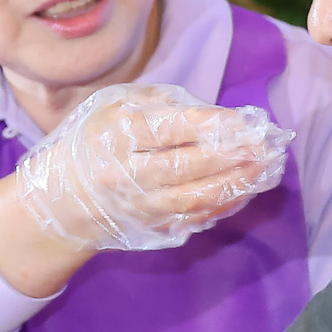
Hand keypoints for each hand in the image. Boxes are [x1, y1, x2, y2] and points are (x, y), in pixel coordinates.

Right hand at [17, 83, 294, 250]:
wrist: (63, 198)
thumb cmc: (98, 138)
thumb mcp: (118, 105)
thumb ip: (164, 103)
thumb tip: (217, 115)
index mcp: (118, 135)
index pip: (171, 129)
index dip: (213, 125)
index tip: (247, 120)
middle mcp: (127, 173)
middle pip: (187, 166)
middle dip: (233, 156)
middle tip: (268, 146)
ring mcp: (140, 206)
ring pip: (196, 198)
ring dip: (237, 183)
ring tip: (267, 168)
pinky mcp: (151, 228)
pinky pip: (195, 218)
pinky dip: (224, 204)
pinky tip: (247, 189)